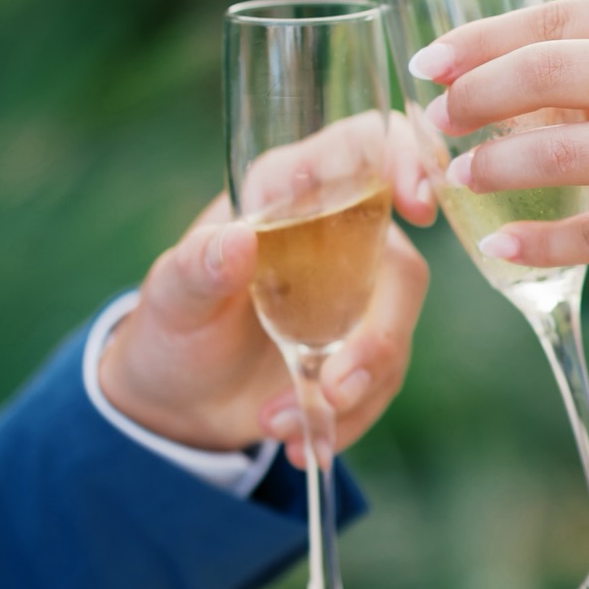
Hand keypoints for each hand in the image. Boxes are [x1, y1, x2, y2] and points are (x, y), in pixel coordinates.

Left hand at [99, 116, 433, 459]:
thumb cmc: (173, 325)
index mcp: (292, 187)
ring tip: (280, 424)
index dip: (406, 160)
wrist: (176, 398)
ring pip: (397, 333)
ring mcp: (357, 294)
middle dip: (377, 338)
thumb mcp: (170, 295)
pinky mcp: (362, 350)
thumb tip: (237, 241)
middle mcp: (339, 233)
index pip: (368, 146)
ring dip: (355, 390)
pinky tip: (300, 441)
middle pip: (400, 265)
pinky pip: (382, 382)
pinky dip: (347, 419)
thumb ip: (199, 266)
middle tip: (332, 389)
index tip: (418, 205)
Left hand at [411, 0, 588, 305]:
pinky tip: (499, 243)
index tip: (429, 62)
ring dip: (493, 166)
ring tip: (459, 175)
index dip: (481, 41)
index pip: (557, 18)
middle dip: (475, 98)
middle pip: (547, 74)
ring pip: (560, 153)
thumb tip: (496, 62)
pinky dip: (538, 242)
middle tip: (437, 120)